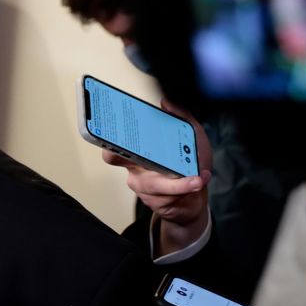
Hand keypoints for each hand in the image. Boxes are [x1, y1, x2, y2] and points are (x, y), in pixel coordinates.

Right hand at [101, 100, 211, 253]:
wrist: (194, 196)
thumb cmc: (188, 164)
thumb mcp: (192, 135)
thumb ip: (181, 116)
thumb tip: (166, 102)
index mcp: (138, 152)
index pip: (114, 149)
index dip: (108, 144)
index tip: (112, 138)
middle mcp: (137, 171)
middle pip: (130, 172)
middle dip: (137, 163)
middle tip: (158, 162)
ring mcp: (145, 190)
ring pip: (156, 186)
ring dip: (178, 183)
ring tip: (196, 178)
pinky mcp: (157, 204)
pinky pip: (168, 198)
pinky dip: (186, 190)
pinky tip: (198, 182)